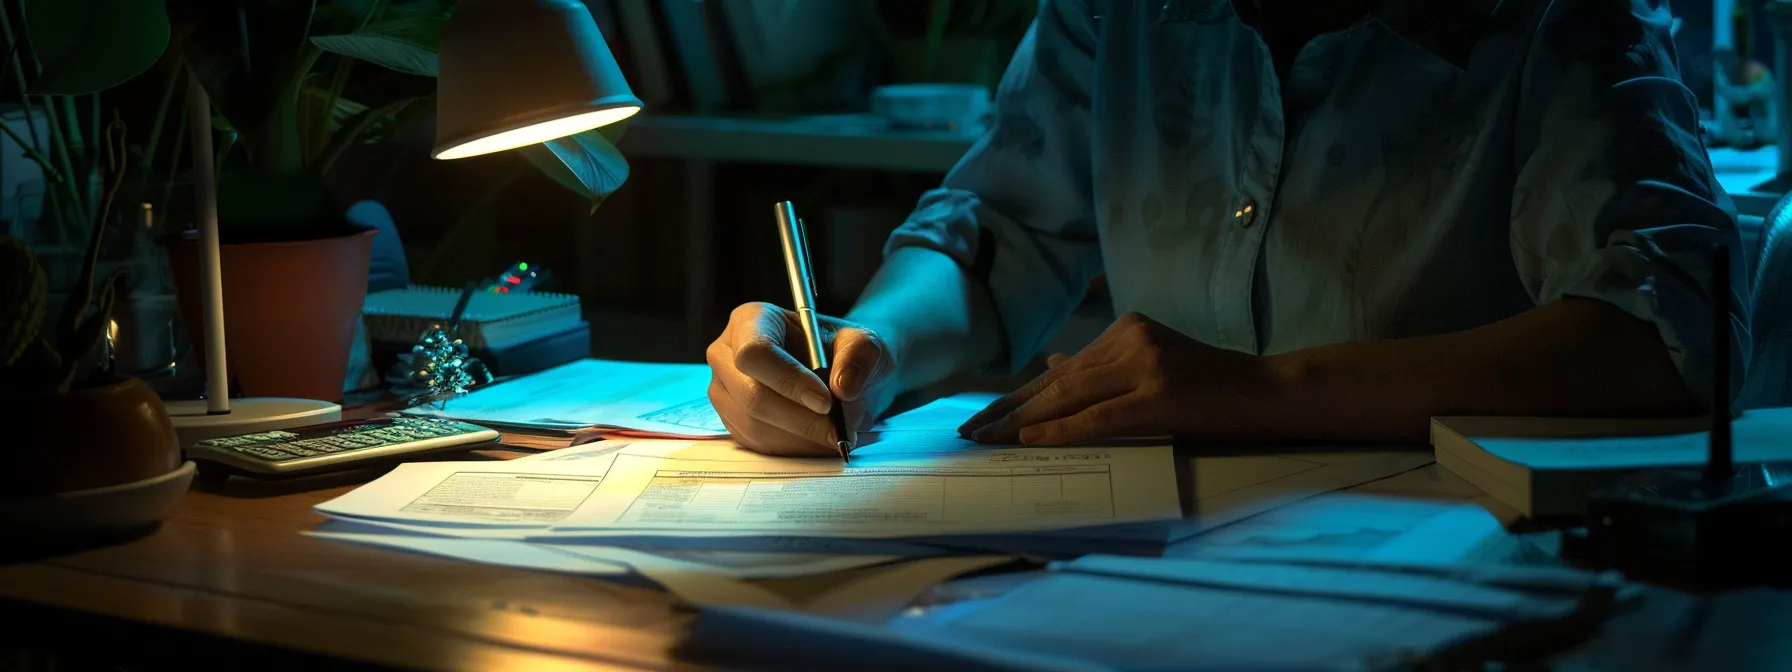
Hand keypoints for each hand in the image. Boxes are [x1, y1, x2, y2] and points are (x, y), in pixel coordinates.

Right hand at [706, 302, 899, 455]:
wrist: (838, 372)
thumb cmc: (842, 351)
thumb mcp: (863, 342)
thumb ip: (859, 355)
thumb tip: (844, 387)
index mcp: (752, 320)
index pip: (756, 352)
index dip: (788, 380)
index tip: (826, 402)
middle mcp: (727, 354)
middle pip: (751, 395)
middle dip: (800, 419)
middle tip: (838, 428)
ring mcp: (725, 390)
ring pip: (754, 425)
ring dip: (800, 438)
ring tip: (834, 434)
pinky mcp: (732, 421)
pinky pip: (757, 444)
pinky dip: (793, 448)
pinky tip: (817, 440)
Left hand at [957, 313, 1282, 444]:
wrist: (1265, 392)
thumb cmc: (1208, 390)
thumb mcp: (1149, 371)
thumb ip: (1101, 369)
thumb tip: (1052, 364)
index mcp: (1125, 329)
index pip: (1061, 370)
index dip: (1018, 395)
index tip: (982, 415)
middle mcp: (1129, 338)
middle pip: (1057, 382)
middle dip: (1008, 409)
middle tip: (968, 431)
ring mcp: (1144, 362)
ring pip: (1070, 397)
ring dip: (1023, 422)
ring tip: (987, 440)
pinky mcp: (1158, 391)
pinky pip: (1098, 415)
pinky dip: (1061, 429)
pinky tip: (1029, 439)